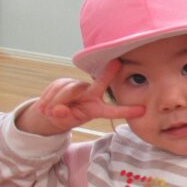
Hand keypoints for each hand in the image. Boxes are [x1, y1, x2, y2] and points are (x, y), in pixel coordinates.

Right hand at [17, 60, 144, 135]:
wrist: (50, 112)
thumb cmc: (65, 118)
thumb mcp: (65, 122)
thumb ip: (63, 117)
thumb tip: (59, 110)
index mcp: (96, 109)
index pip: (112, 111)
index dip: (126, 111)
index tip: (142, 110)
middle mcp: (90, 95)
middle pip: (98, 85)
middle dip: (108, 74)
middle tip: (117, 63)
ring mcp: (78, 87)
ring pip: (69, 89)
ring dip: (56, 101)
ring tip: (48, 112)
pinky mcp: (64, 81)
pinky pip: (56, 87)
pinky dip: (48, 97)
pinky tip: (44, 106)